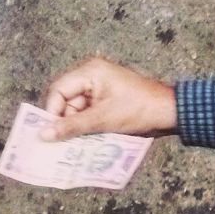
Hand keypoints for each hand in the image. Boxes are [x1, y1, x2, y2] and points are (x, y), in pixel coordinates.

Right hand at [40, 56, 176, 140]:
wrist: (171, 112)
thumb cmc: (138, 110)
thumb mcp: (102, 120)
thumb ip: (71, 126)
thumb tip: (43, 134)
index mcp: (90, 71)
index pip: (58, 90)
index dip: (52, 112)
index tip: (52, 134)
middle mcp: (92, 75)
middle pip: (66, 100)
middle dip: (67, 120)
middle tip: (68, 141)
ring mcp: (100, 87)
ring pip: (76, 108)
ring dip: (78, 126)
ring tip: (83, 142)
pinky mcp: (107, 99)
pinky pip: (88, 111)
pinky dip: (88, 125)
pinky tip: (92, 137)